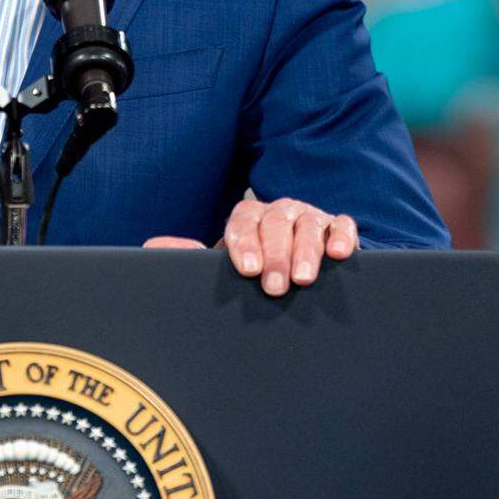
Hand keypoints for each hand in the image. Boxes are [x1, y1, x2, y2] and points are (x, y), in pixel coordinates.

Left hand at [144, 197, 358, 296]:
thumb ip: (186, 257)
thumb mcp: (218, 266)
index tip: (247, 270)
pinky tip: (339, 254)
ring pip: (307, 224)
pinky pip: (342, 225)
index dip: (244, 243)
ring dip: (306, 250)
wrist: (288, 274)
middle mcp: (277, 212)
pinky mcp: (336, 228)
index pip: (242, 221)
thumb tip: (156, 246)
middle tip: (275, 285)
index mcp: (247, 217)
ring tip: (303, 278)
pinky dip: (342, 236)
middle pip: (275, 222)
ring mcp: (308, 217)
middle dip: (275, 254)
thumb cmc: (250, 270)